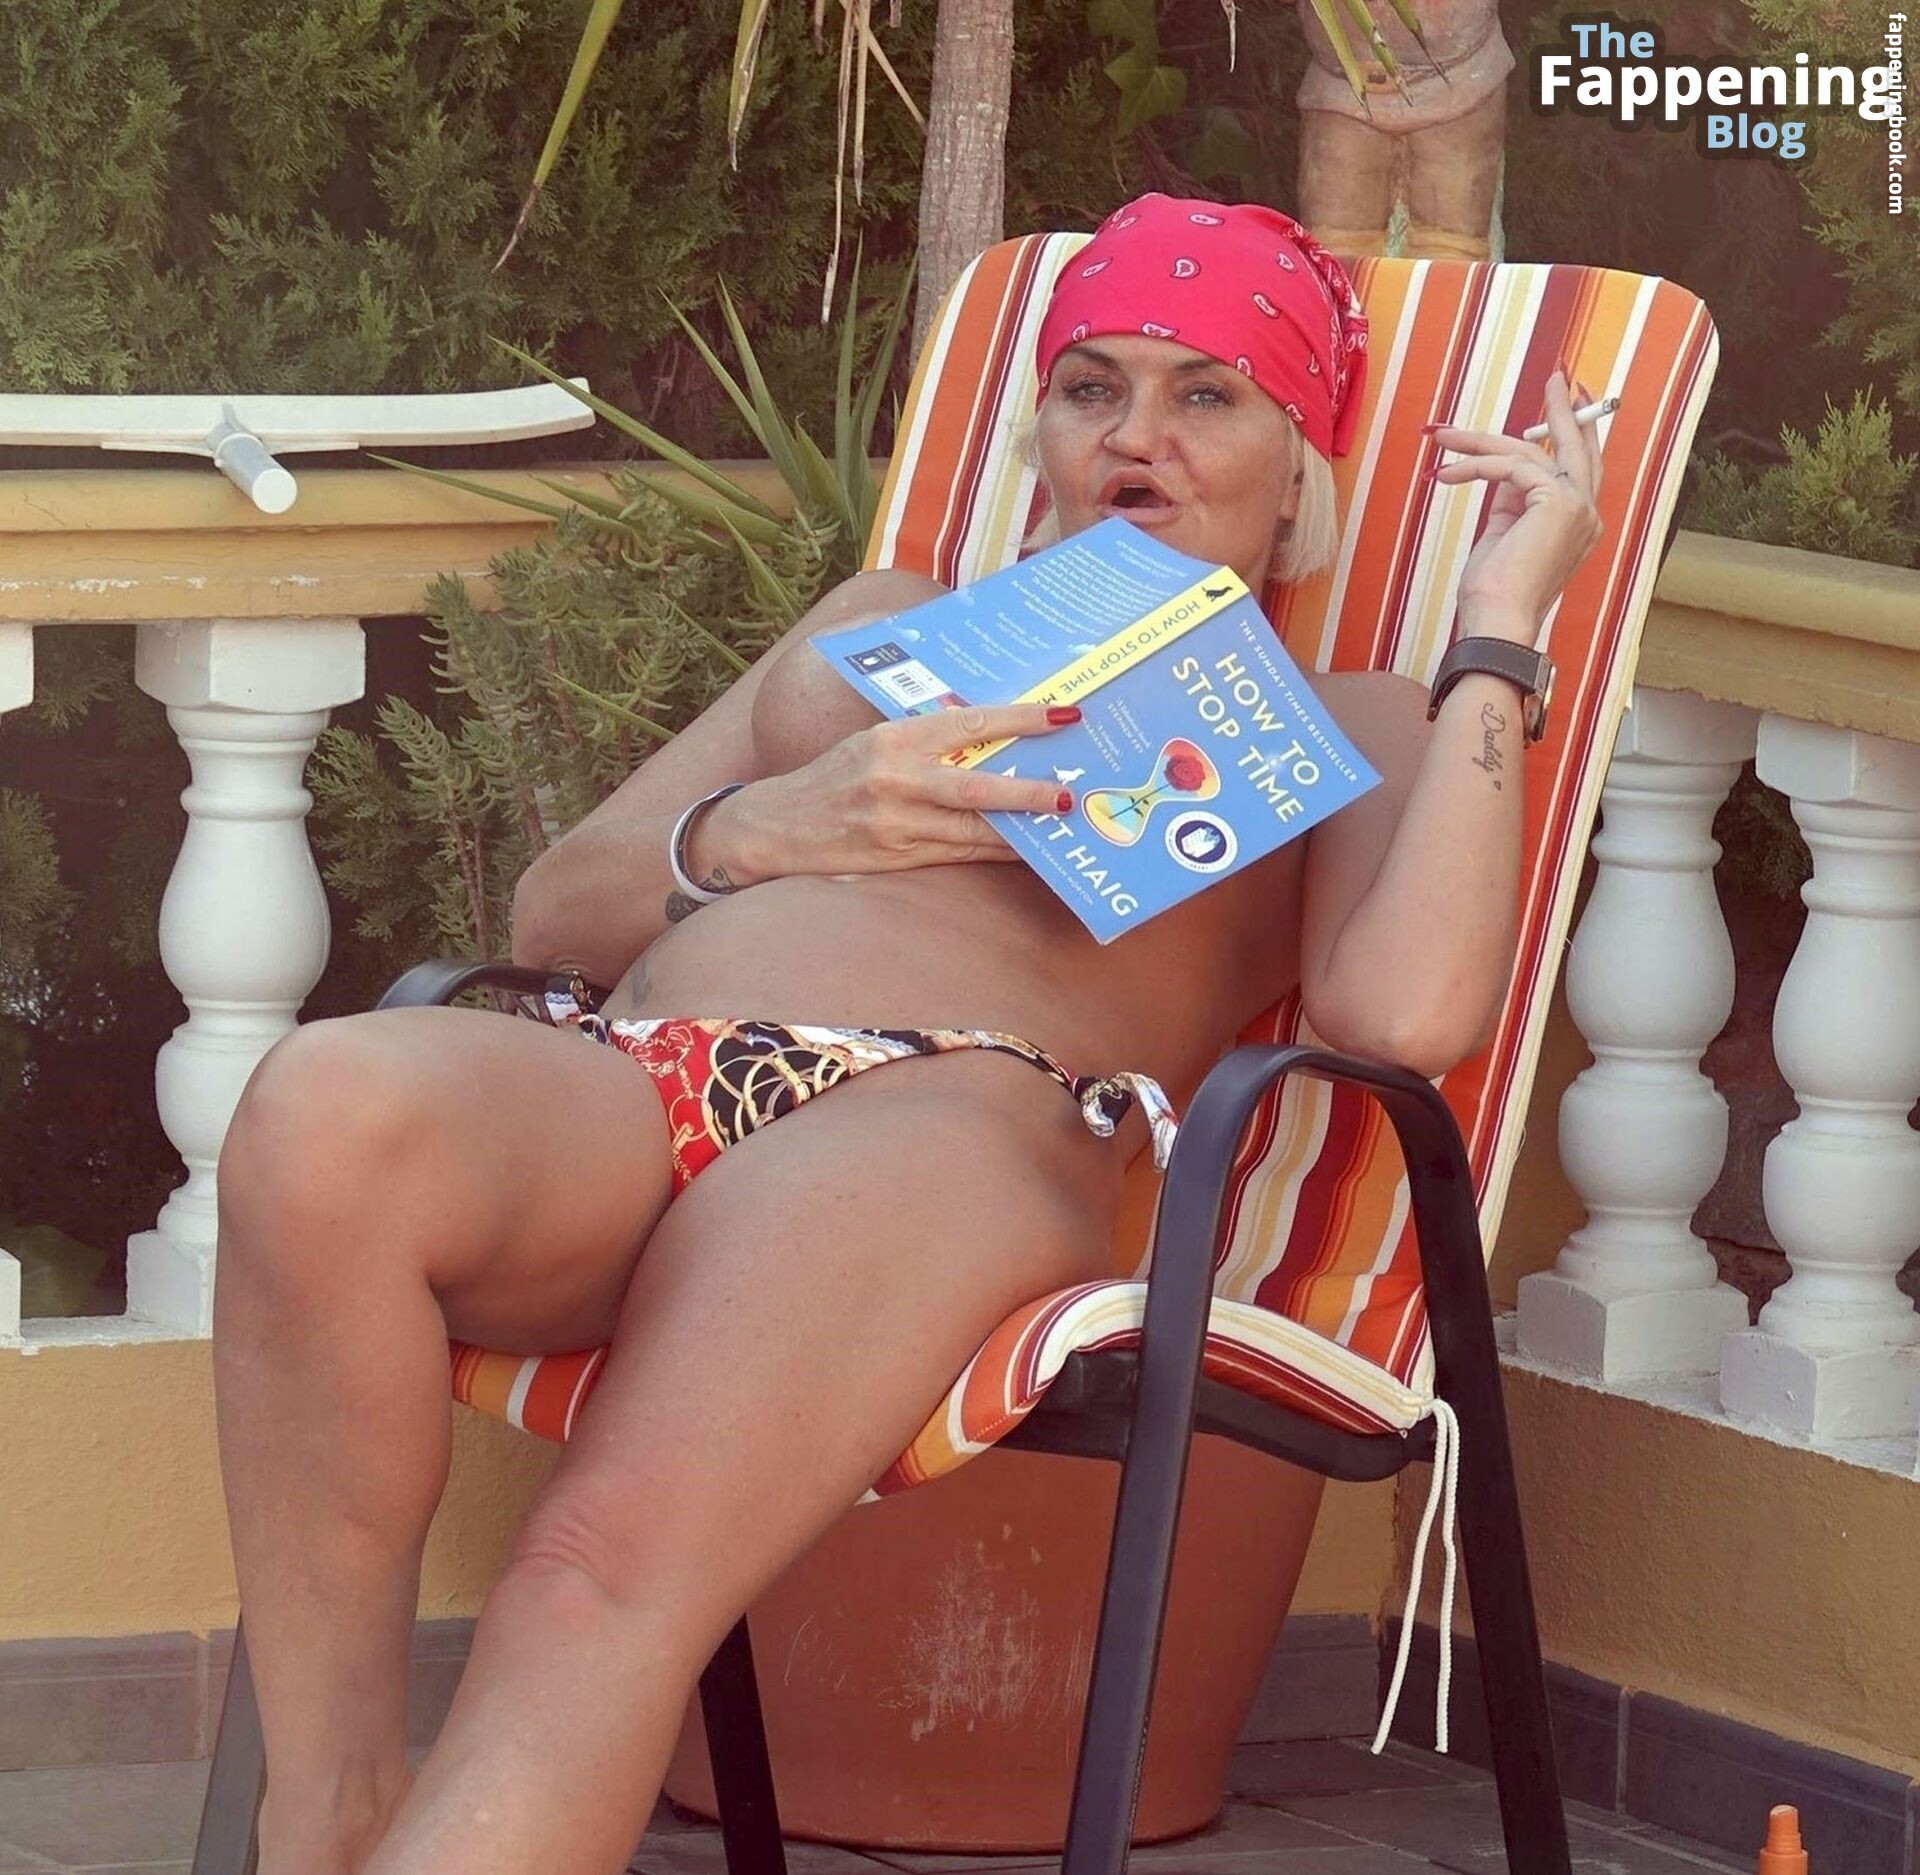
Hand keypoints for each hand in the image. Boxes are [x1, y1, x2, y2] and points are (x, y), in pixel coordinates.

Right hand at [697, 703, 1081, 881]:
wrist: (776, 826)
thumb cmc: (834, 779)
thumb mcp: (873, 743)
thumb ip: (926, 740)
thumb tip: (992, 735)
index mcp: (894, 739)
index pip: (969, 724)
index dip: (1021, 720)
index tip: (1063, 715)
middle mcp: (896, 779)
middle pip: (976, 787)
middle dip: (1027, 791)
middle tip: (1068, 794)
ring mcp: (896, 823)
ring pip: (973, 830)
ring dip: (1020, 831)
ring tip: (1059, 825)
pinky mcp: (896, 858)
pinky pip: (959, 855)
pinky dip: (994, 853)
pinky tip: (1025, 851)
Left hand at [1423, 368, 1605, 643]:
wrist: (1496, 622)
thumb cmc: (1493, 592)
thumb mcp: (1502, 535)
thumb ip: (1511, 501)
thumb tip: (1501, 471)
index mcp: (1579, 524)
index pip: (1580, 467)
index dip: (1573, 432)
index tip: (1561, 401)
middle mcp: (1588, 513)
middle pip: (1577, 447)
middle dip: (1564, 410)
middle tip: (1556, 377)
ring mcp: (1579, 507)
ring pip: (1531, 452)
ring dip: (1480, 442)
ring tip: (1444, 436)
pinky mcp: (1558, 503)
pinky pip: (1512, 466)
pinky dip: (1476, 465)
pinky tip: (1447, 473)